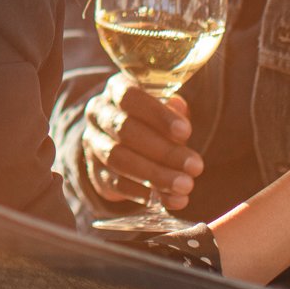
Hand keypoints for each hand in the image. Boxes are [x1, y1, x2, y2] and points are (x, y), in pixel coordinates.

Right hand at [80, 73, 200, 209]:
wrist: (123, 140)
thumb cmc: (152, 118)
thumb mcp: (164, 107)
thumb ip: (173, 111)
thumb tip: (180, 115)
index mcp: (116, 89)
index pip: (130, 97)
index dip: (157, 115)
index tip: (186, 132)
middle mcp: (99, 113)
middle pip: (125, 130)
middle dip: (163, 151)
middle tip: (195, 166)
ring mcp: (94, 143)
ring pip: (119, 159)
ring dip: (155, 175)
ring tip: (186, 186)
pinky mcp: (95, 171)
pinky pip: (117, 183)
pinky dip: (145, 193)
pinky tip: (171, 199)